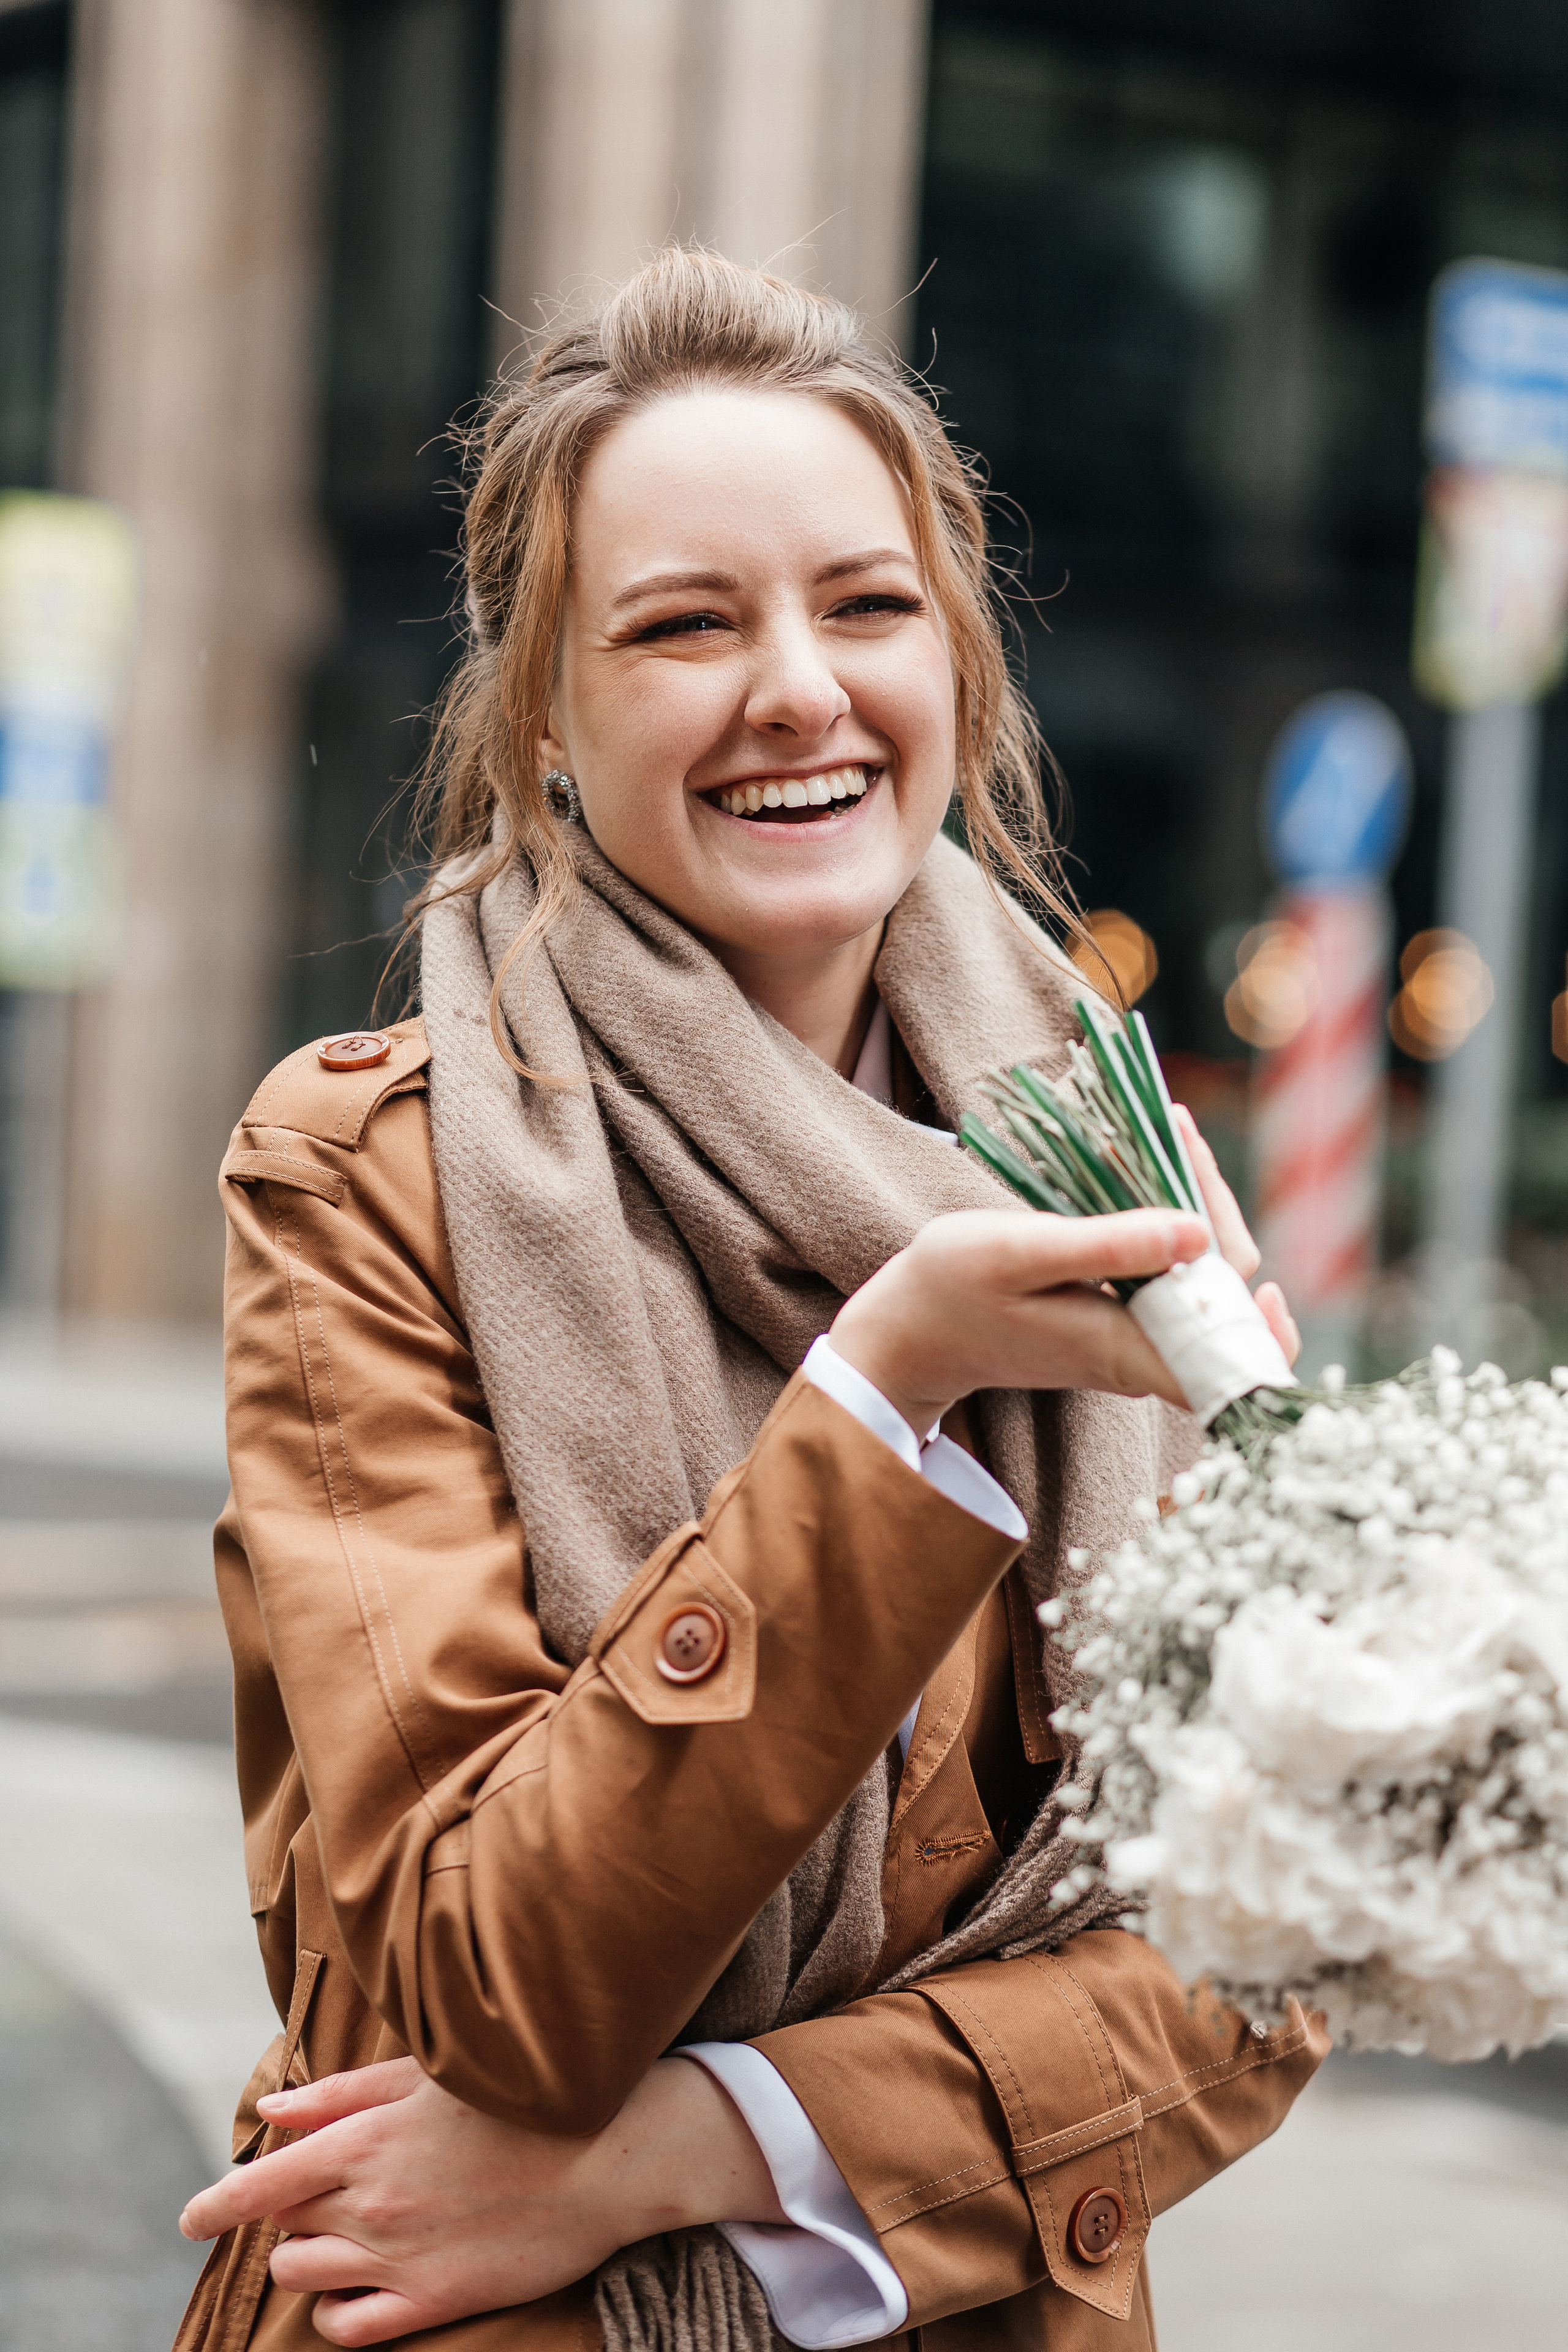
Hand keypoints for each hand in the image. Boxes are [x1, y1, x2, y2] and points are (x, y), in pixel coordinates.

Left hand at [178, 2055, 785, 2346]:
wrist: (609, 2152)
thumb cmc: (519, 2099)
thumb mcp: (428, 2077)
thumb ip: (344, 2095)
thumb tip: (274, 2110)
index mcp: (367, 2141)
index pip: (261, 2184)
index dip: (217, 2203)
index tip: (194, 2216)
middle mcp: (373, 2203)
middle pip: (283, 2229)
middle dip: (286, 2216)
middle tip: (319, 2200)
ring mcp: (401, 2257)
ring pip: (304, 2277)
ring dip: (308, 2258)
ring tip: (342, 2236)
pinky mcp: (434, 2300)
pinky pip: (350, 2328)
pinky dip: (337, 2312)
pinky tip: (354, 2289)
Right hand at [829, 1104, 1296, 1435]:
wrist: (911, 1329)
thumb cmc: (954, 1289)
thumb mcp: (1022, 1254)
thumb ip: (1108, 1247)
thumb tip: (1198, 1233)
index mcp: (1126, 1353)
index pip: (1226, 1353)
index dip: (1262, 1325)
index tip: (1266, 1272)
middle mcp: (1140, 1355)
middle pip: (1222, 1294)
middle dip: (1215, 1209)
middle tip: (1177, 1128)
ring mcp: (1130, 1338)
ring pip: (1197, 1276)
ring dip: (1192, 1203)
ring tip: (1167, 1127)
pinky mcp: (1117, 1319)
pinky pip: (1166, 1271)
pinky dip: (1166, 1214)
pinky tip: (1149, 1159)